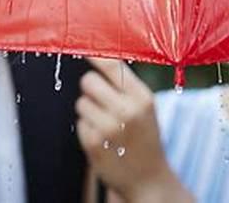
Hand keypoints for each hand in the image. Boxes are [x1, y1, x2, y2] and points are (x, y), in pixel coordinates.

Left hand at [76, 58, 192, 202]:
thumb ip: (126, 85)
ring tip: (106, 124)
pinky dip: (87, 129)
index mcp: (143, 98)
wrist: (148, 180)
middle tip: (101, 100)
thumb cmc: (144, 137)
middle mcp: (127, 111)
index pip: (113, 66)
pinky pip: (80, 123)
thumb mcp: (145, 108)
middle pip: (89, 81)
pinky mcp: (93, 144)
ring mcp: (109, 128)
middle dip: (90, 88)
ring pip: (81, 103)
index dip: (95, 55)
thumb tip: (100, 57)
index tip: (84, 48)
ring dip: (89, 111)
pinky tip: (103, 139)